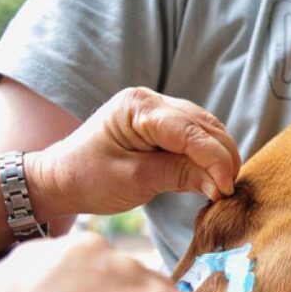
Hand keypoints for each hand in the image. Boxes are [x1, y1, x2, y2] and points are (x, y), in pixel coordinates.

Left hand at [28, 87, 240, 216]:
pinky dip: (209, 154)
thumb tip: (220, 185)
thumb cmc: (88, 178)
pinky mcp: (162, 123)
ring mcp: (158, 108)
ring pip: (206, 128)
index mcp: (138, 107)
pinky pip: (196, 134)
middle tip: (230, 191)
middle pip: (204, 125)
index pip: (190, 131)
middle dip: (223, 157)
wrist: (60, 177)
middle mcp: (151, 100)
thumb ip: (179, 176)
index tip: (227, 188)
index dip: (215, 159)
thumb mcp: (134, 181)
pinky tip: (213, 175)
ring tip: (224, 186)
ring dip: (220, 155)